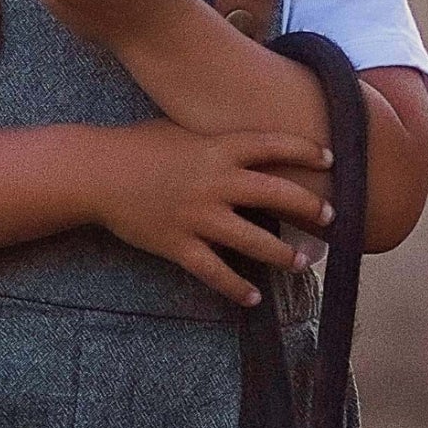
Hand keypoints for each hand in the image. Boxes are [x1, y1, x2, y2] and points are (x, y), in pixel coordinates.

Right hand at [95, 124, 331, 304]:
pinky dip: (235, 287)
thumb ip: (216, 139)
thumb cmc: (137, 146)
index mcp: (218, 149)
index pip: (274, 147)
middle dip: (309, 206)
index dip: (306, 152)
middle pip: (276, 194)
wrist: (95, 173)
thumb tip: (248, 140)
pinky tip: (252, 297)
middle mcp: (215, 182)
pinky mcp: (179, 244)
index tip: (332, 160)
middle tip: (332, 216)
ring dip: (283, 254)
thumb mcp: (181, 130)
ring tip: (302, 262)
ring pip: (254, 240)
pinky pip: (214, 272)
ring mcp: (198, 216)